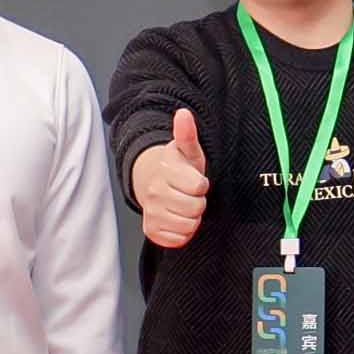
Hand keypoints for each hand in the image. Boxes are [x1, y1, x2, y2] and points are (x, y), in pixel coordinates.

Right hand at [133, 106, 210, 249]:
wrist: (152, 181)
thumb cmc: (177, 168)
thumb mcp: (187, 150)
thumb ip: (187, 133)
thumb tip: (183, 114)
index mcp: (165, 171)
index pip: (199, 187)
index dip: (201, 184)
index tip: (194, 180)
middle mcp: (154, 192)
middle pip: (196, 208)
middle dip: (198, 202)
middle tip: (189, 194)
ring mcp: (151, 212)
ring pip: (189, 225)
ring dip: (192, 218)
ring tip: (184, 205)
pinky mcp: (151, 230)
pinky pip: (178, 239)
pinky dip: (182, 232)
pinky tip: (177, 218)